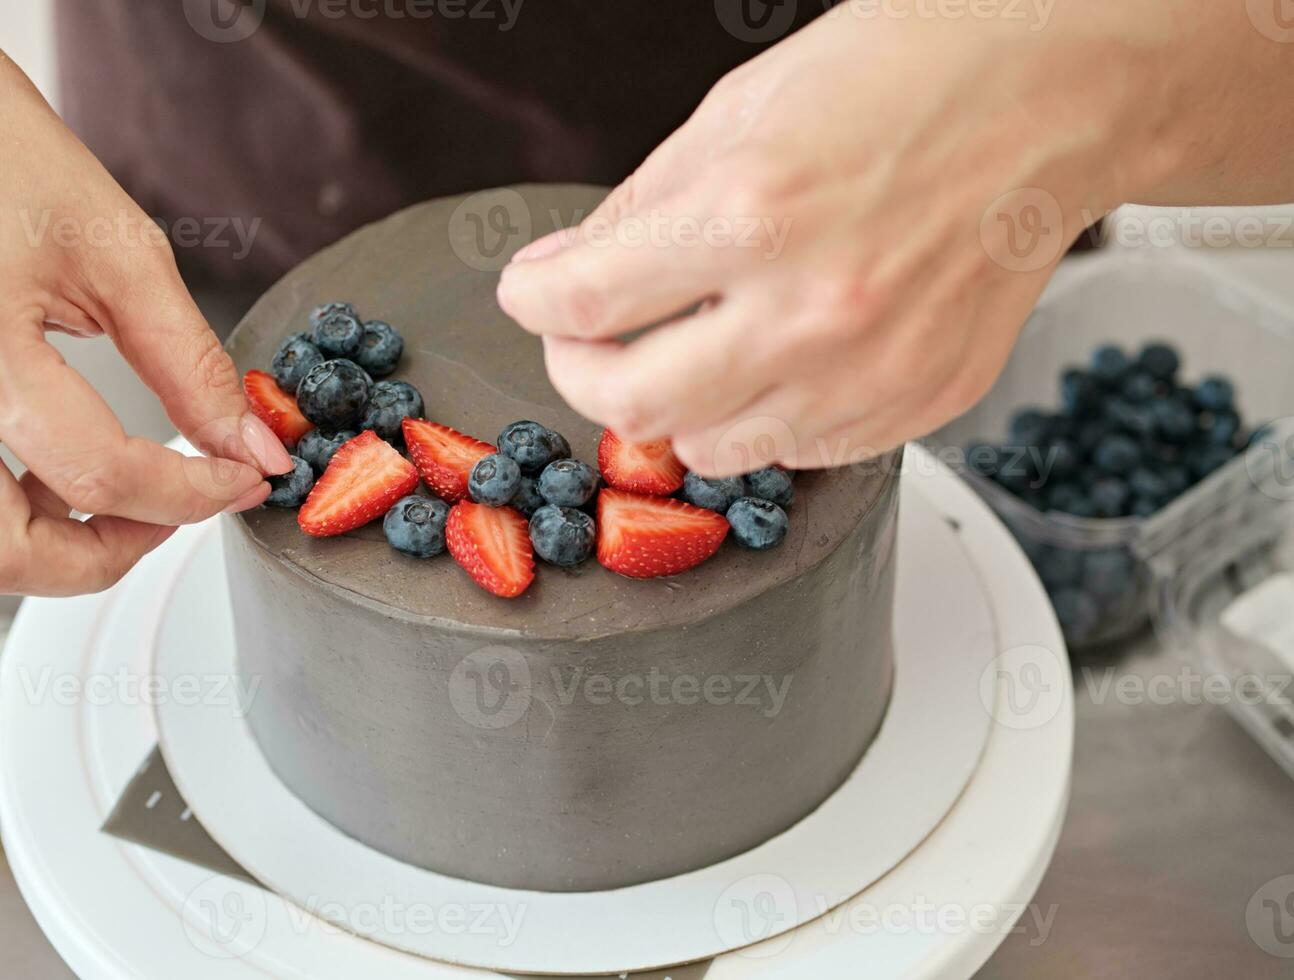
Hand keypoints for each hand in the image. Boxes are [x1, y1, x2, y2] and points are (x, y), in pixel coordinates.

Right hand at [0, 5, 288, 602]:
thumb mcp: (123, 251)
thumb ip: (194, 365)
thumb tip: (251, 444)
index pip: (98, 476)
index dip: (193, 497)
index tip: (239, 481)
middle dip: (105, 559)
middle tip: (163, 513)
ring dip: (34, 561)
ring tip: (94, 499)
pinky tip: (30, 480)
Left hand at [497, 6, 1156, 475]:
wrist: (1048, 99)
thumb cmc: (903, 80)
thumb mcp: (737, 111)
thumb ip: (637, 209)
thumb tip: (563, 274)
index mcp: (749, 213)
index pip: (581, 303)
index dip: (531, 300)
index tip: (534, 293)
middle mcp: (807, 310)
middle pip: (627, 406)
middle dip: (579, 371)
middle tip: (586, 340)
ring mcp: (866, 372)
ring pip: (706, 449)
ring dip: (672, 404)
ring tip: (690, 347)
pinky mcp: (915, 404)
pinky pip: (796, 453)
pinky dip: (762, 416)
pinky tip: (776, 358)